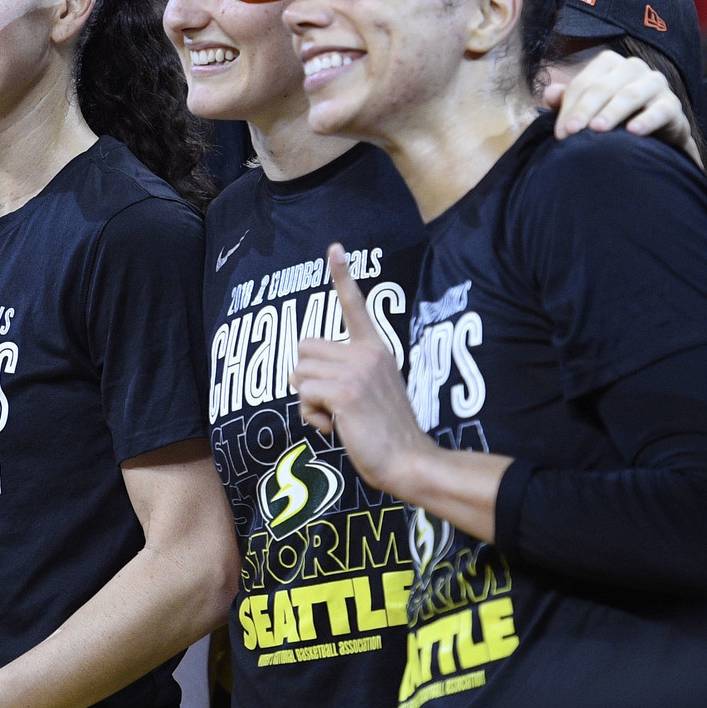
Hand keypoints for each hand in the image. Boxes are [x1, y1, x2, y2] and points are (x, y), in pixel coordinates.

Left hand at [292, 245, 433, 494]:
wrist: (409, 460)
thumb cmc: (384, 432)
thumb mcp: (370, 390)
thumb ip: (346, 372)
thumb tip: (304, 376)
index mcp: (376, 349)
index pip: (355, 305)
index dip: (343, 275)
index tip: (334, 247)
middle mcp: (367, 353)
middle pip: (302, 349)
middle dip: (306, 378)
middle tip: (333, 402)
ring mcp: (356, 370)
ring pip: (297, 373)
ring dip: (308, 401)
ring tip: (339, 417)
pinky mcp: (344, 391)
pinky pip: (303, 395)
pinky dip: (312, 416)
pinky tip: (337, 427)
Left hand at [547, 49, 699, 165]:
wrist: (654, 135)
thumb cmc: (612, 117)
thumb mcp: (588, 108)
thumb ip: (567, 101)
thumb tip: (549, 94)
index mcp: (608, 64)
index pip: (583, 84)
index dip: (569, 108)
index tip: (560, 134)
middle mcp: (632, 68)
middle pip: (603, 88)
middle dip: (584, 110)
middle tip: (571, 133)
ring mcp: (655, 83)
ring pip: (630, 95)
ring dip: (612, 112)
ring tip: (597, 130)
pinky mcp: (672, 104)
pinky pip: (661, 109)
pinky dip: (647, 120)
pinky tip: (633, 131)